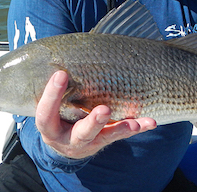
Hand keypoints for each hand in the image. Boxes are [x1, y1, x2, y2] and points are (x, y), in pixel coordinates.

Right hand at [35, 70, 156, 159]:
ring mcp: (88, 143)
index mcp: (49, 126)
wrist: (63, 143)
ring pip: (105, 137)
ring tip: (134, 122)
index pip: (46, 112)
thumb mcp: (48, 104)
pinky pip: (122, 134)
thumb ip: (55, 87)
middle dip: (94, 121)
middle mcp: (67, 138)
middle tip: (105, 109)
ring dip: (120, 127)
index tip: (61, 73)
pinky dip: (137, 127)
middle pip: (81, 133)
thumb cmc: (55, 112)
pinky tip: (150, 121)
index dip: (52, 94)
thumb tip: (58, 53)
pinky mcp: (104, 141)